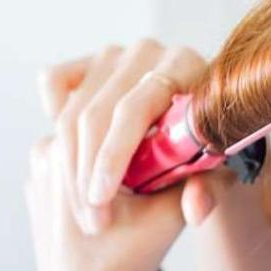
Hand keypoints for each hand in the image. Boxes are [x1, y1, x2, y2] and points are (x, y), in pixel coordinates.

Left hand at [26, 131, 230, 270]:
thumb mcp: (167, 220)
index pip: (114, 110)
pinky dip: (97, 168)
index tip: (172, 136)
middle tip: (160, 157)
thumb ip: (197, 180)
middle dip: (130, 137)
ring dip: (112, 151)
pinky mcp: (36, 189)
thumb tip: (222, 145)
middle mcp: (43, 154)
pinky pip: (72, 161)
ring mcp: (36, 172)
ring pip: (86, 139)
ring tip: (139, 183)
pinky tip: (119, 196)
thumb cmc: (117, 269)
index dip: (149, 122)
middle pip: (99, 121)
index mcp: (66, 152)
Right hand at [36, 40, 220, 234]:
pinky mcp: (88, 60)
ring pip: (72, 110)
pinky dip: (54, 115)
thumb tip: (195, 208)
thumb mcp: (216, 173)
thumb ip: (208, 189)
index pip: (135, 107)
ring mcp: (115, 54)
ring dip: (70, 164)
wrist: (190, 129)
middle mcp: (148, 51)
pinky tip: (70, 152)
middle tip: (92, 219)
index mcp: (186, 65)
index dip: (113, 154)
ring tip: (85, 208)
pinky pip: (54, 82)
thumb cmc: (206, 149)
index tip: (99, 198)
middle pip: (97, 113)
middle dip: (85, 171)